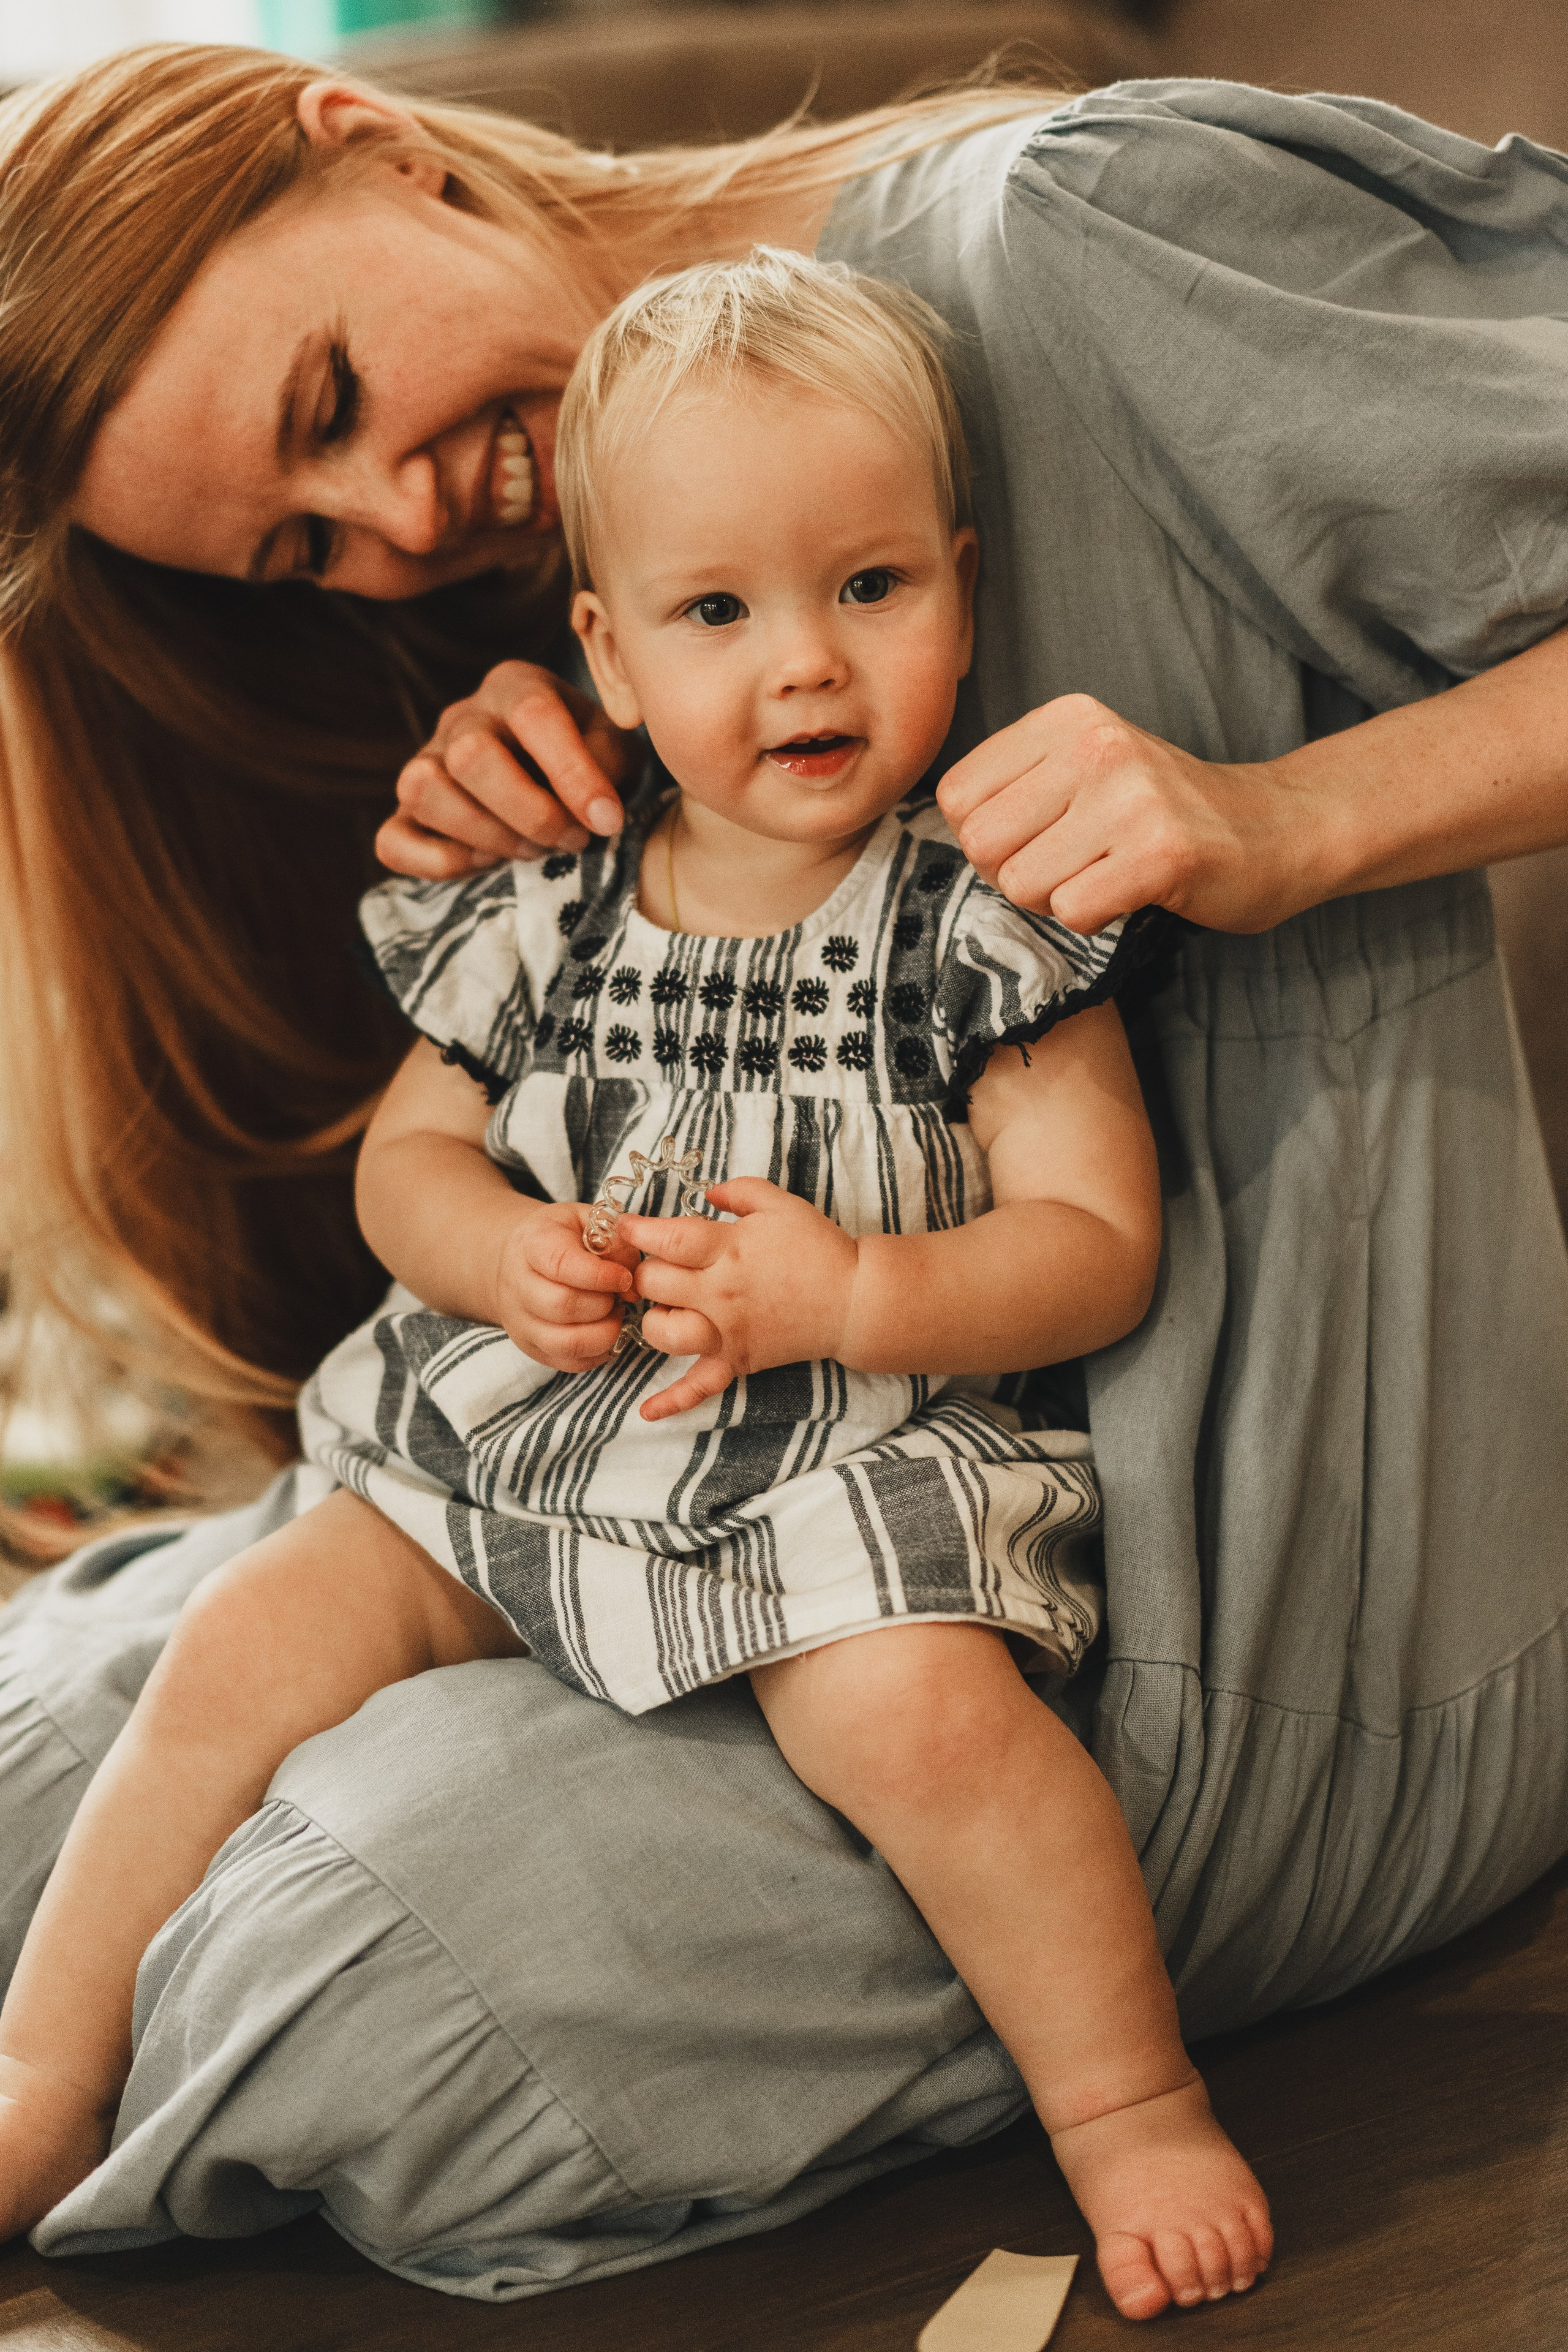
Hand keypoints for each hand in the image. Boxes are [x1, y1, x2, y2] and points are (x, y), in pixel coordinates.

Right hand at [377, 663, 642, 880]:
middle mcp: (463, 717)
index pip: (532, 715)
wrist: (555, 782)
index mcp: (515, 687)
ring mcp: (425, 763)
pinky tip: (484, 863)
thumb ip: (609, 763)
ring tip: (530, 851)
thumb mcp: (615, 749)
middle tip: (570, 840)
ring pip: (422, 790)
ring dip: (486, 836)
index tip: (606, 820)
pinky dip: (438, 863)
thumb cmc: (589, 760)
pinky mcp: (405, 813)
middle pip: (470, 755)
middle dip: (528, 814)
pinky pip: (392, 840)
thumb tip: (595, 809)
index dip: (571, 774)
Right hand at [493, 1200, 639, 1373]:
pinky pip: (570, 1362)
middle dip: (604, 1304)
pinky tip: (605, 1330)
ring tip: (614, 1313)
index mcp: (532, 1244)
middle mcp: (518, 1285)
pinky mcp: (531, 1348)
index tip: (624, 1277)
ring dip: (604, 1332)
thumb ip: (615, 1244)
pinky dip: (598, 1352)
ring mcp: (520, 1322)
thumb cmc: (563, 1238)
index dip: (600, 1276)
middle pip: (563, 1306)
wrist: (522, 1259)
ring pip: (566, 1342)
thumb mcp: (588, 1222)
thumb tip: (633, 1286)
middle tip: (619, 1296)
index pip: (562, 1265)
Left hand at [620, 1181, 858, 1421]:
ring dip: (655, 1319)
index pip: (667, 1241)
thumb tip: (707, 1194)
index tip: (623, 1226)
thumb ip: (738, 1191)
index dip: (638, 1232)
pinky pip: (699, 1387)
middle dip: (645, 1272)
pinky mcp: (738, 1361)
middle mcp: (720, 1294)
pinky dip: (672, 1402)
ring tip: (670, 1307)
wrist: (854, 1299)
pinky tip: (645, 1411)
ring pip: (663, 1334)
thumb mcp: (779, 1204)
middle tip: (658, 1266)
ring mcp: (727, 1332)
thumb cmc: (818, 1247)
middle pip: (654, 1286)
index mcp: (728, 1250)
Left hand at [938, 694, 1320, 935]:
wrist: (1277, 829)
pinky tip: (1129, 893)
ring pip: (1021, 883)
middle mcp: (1096, 745)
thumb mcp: (1086, 766)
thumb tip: (952, 828)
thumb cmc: (1165, 812)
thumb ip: (1018, 783)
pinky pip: (1072, 910)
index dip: (986, 837)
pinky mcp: (1160, 853)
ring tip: (1105, 875)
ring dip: (1056, 900)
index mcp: (1067, 718)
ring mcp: (1130, 797)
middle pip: (981, 843)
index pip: (957, 796)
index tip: (1039, 837)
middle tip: (1070, 867)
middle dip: (1013, 874)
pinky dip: (1091, 919)